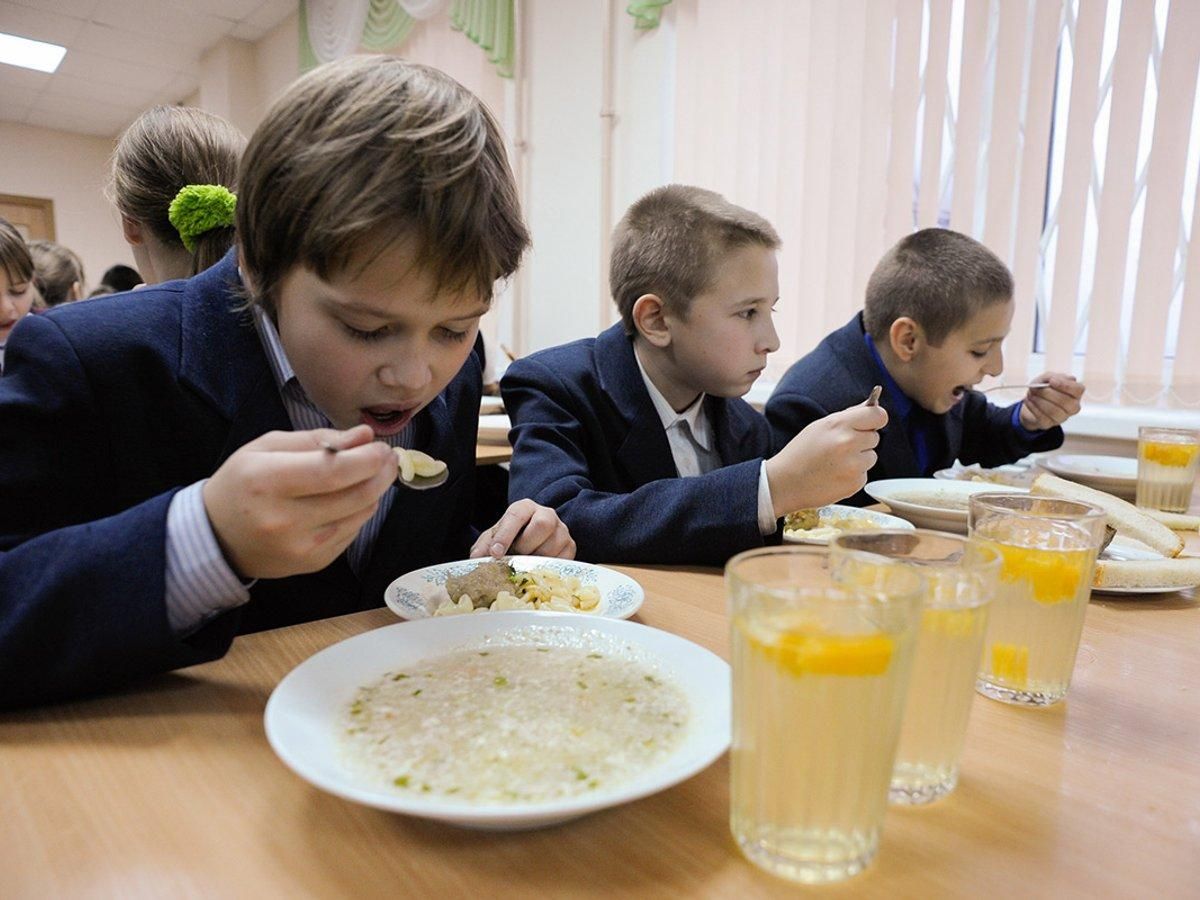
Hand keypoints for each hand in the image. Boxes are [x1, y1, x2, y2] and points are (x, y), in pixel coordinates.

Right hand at [203, 425, 397, 578]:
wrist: (217, 536)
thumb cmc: (243, 483)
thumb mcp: (267, 448)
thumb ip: (318, 439)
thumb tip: (364, 435)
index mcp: (266, 482)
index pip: (332, 471)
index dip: (366, 459)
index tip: (381, 446)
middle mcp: (284, 520)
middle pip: (354, 495)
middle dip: (381, 472)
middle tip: (389, 457)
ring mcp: (301, 547)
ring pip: (360, 514)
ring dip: (376, 491)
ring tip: (375, 473)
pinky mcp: (314, 563)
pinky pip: (352, 532)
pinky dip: (360, 511)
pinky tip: (353, 498)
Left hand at [471, 499, 575, 559]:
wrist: (530, 545)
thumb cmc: (510, 540)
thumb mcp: (493, 539)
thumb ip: (483, 546)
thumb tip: (477, 558)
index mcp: (525, 507)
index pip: (516, 515)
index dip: (505, 535)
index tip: (495, 553)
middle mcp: (546, 514)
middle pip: (543, 524)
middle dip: (526, 545)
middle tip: (514, 558)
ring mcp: (561, 530)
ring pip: (554, 544)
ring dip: (536, 560)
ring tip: (525, 565)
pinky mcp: (570, 546)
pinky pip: (562, 559)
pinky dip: (548, 568)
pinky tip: (538, 570)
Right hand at [766, 402, 887, 515]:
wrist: (784, 483)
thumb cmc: (800, 453)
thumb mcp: (820, 427)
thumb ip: (848, 417)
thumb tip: (873, 407)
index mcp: (839, 425)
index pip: (878, 415)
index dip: (876, 418)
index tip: (872, 422)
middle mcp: (848, 444)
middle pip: (875, 437)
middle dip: (862, 441)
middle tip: (841, 447)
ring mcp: (853, 466)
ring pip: (872, 457)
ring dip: (859, 459)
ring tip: (836, 463)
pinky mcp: (855, 484)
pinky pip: (864, 474)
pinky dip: (853, 474)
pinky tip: (835, 475)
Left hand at [1019, 372, 1083, 430]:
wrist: (1033, 400)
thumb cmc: (1044, 387)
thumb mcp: (1047, 378)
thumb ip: (1051, 377)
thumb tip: (1053, 380)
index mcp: (1075, 393)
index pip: (1078, 390)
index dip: (1065, 385)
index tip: (1052, 381)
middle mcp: (1072, 407)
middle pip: (1065, 401)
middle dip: (1047, 393)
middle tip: (1034, 388)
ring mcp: (1062, 417)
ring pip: (1053, 411)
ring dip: (1039, 401)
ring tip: (1030, 394)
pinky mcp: (1049, 424)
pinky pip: (1042, 417)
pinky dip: (1033, 407)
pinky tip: (1028, 401)